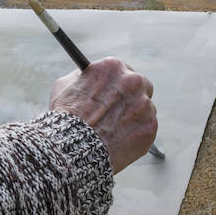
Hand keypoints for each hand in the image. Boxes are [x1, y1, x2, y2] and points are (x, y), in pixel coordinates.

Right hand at [49, 56, 156, 173]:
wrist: (74, 147)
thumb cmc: (66, 117)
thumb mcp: (65, 86)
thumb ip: (82, 77)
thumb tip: (86, 75)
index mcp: (113, 66)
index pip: (123, 70)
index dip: (117, 83)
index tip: (114, 91)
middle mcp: (133, 81)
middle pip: (141, 86)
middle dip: (132, 97)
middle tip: (121, 110)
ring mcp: (145, 104)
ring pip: (145, 109)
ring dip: (134, 117)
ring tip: (114, 130)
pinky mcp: (150, 126)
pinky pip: (146, 128)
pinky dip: (136, 134)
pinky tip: (119, 140)